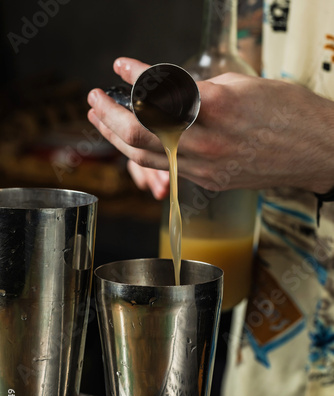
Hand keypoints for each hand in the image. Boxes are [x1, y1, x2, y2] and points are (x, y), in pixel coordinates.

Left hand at [88, 57, 333, 194]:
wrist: (316, 152)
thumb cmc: (289, 113)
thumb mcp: (243, 85)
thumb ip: (199, 90)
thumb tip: (166, 91)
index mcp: (218, 109)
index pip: (157, 93)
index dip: (133, 75)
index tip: (121, 64)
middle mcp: (207, 143)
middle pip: (137, 135)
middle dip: (107, 116)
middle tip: (93, 99)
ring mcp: (206, 168)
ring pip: (145, 158)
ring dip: (116, 138)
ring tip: (101, 119)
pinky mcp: (209, 182)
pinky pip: (166, 168)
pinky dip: (144, 153)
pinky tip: (133, 140)